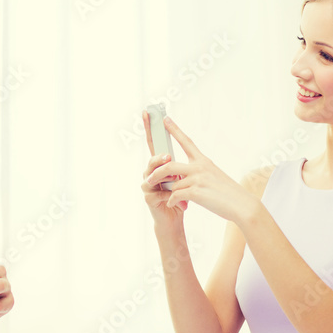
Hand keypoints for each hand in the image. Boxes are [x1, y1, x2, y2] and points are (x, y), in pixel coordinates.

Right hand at [141, 110, 188, 227]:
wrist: (176, 219)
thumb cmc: (181, 197)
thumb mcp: (184, 178)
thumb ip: (181, 166)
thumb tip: (183, 154)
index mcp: (160, 165)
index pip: (154, 143)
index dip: (150, 128)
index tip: (148, 113)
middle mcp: (151, 173)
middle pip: (152, 159)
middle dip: (159, 157)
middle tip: (168, 156)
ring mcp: (148, 186)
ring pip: (152, 175)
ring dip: (164, 175)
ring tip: (174, 178)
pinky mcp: (149, 199)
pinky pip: (157, 192)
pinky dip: (168, 194)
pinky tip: (175, 198)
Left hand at [144, 116, 256, 223]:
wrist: (242, 205)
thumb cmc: (229, 194)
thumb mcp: (214, 177)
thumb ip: (198, 174)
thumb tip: (183, 180)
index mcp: (204, 161)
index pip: (187, 142)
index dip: (175, 130)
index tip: (165, 119)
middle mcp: (200, 167)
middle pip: (169, 165)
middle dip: (156, 172)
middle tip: (148, 179)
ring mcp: (198, 179)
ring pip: (172, 182)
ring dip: (167, 191)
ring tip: (166, 197)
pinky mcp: (196, 192)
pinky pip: (175, 195)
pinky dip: (172, 200)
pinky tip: (173, 204)